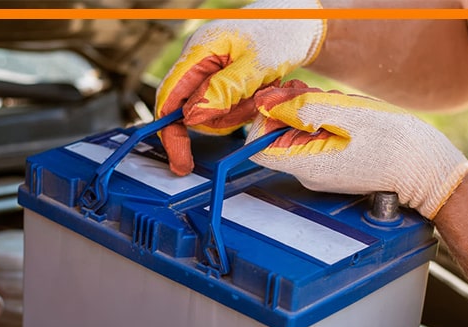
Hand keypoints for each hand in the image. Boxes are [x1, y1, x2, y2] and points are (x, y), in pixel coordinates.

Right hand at [155, 0, 325, 175]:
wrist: (299, 23)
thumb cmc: (280, 33)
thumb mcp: (256, 64)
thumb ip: (223, 90)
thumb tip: (191, 117)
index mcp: (197, 50)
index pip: (168, 97)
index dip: (170, 132)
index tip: (181, 160)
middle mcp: (197, 62)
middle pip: (189, 111)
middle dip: (221, 117)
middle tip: (251, 105)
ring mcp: (208, 73)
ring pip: (210, 115)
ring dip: (236, 113)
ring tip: (260, 91)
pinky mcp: (221, 83)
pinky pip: (224, 109)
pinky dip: (243, 108)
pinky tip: (259, 91)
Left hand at [247, 80, 467, 218]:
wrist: (426, 168)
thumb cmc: (394, 142)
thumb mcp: (348, 115)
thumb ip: (306, 110)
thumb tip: (270, 105)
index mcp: (307, 165)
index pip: (258, 145)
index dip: (265, 119)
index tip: (285, 101)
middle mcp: (308, 173)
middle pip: (278, 137)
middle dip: (294, 111)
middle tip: (323, 99)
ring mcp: (321, 172)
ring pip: (298, 136)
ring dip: (314, 114)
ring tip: (344, 110)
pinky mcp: (333, 167)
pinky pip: (317, 141)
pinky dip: (327, 123)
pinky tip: (350, 120)